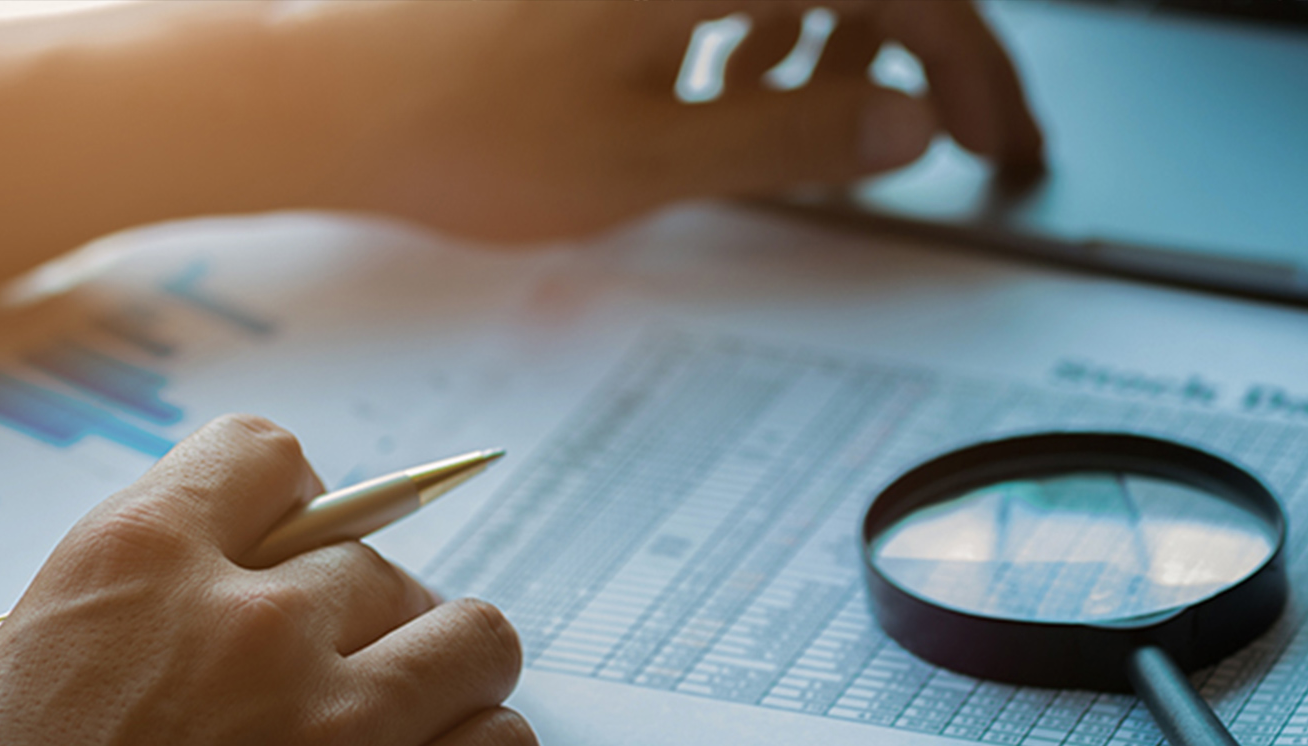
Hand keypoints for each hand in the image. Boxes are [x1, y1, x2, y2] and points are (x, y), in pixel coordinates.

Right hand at [0, 415, 540, 745]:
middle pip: (381, 565)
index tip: (300, 548)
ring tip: (409, 723)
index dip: (294, 504)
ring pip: (474, 641)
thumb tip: (249, 572)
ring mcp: (328, 729)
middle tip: (337, 680)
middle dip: (364, 622)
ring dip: (448, 679)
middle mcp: (246, 626)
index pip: (268, 456)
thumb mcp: (19, 666)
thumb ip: (146, 599)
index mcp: (135, 559)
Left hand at [307, 0, 1043, 240]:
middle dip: (916, 53)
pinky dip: (755, 21)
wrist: (312, 89)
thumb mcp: (649, 161)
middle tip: (935, 143)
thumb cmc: (453, 124)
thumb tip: (903, 127)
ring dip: (829, 38)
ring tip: (792, 129)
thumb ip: (795, 140)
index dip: (972, 68)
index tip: (995, 143)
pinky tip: (719, 86)